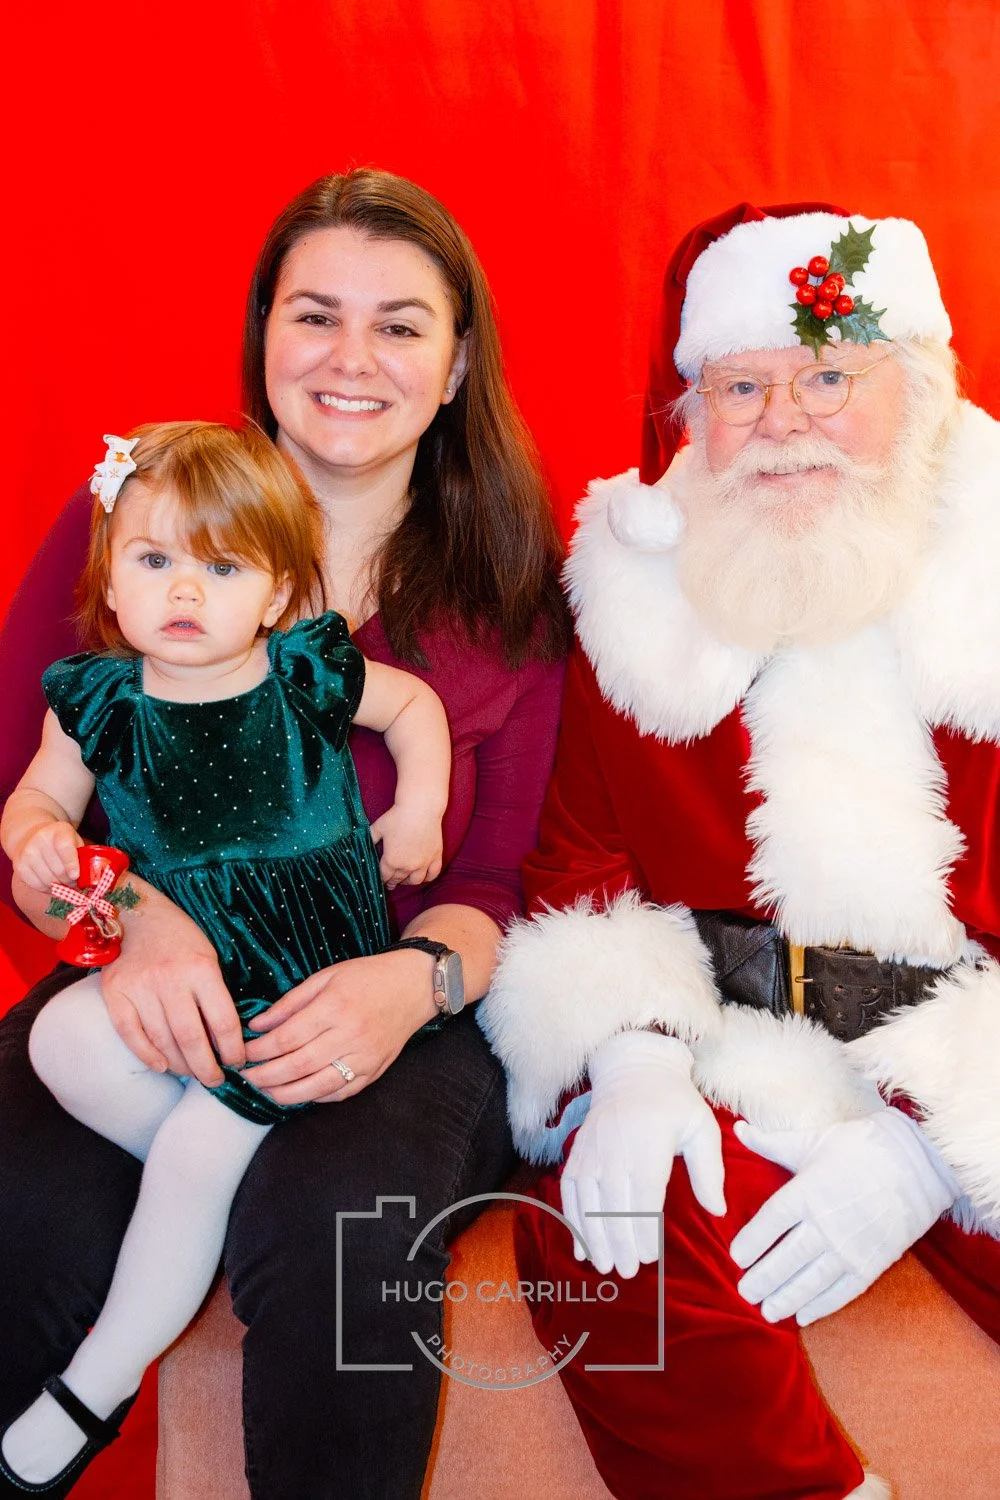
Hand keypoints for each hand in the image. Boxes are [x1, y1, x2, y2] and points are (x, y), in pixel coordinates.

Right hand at [12, 820, 82, 890]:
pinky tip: (53, 884)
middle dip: (70, 881)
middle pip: (58, 870)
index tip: (76, 875)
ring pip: (48, 881)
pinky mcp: (19, 866)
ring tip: (65, 883)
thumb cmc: (60, 842)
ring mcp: (27, 853)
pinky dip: (48, 889)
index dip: (71, 863)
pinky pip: (37, 886)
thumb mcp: (74, 840)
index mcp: (59, 831)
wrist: (31, 835)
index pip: (64, 848)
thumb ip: (82, 855)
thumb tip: (90, 878)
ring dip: (60, 887)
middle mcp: (40, 840)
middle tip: (75, 882)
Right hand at [100, 883, 244, 1085]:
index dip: (234, 1050)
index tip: (238, 1063)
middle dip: (207, 1068)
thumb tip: (230, 1040)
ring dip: (180, 1065)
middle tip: (215, 1080)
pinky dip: (146, 1055)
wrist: (137, 915)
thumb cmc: (181, 939)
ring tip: (192, 1073)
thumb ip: (216, 994)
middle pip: (191, 1038)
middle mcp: (170, 979)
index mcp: (202, 969)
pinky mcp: (115, 992)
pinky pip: (130, 1033)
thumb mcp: (210, 958)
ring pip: (162, 1041)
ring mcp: (140, 986)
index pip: (224, 1022)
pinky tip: (161, 1066)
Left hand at [242, 947, 436, 1102]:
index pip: (287, 1037)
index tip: (244, 1052)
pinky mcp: (375, 1070)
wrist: (413, 987)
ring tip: (267, 1090)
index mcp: (335, 1006)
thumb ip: (290, 1003)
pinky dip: (316, 1097)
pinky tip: (299, 1092)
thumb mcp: (325, 977)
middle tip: (247, 1076)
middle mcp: (350, 1034)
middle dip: (266, 1075)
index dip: (260, 1049)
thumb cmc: (367, 977)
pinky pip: (341, 1092)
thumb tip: (257, 1026)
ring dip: (286, 1093)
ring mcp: (365, 1056)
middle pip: (298, 1065)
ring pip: (318, 1086)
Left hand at [368, 804, 443, 888]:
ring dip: (409, 882)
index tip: (380, 880)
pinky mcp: (435, 857)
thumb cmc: (397, 817)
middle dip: (393, 882)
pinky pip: (433, 874)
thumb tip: (362, 843)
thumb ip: (370, 839)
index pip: (384, 876)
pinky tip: (423, 876)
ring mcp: (423, 863)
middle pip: (399, 879)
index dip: (381, 879)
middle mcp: (407, 866)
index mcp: (391, 860)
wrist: (421, 808)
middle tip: (391, 883)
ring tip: (406, 879)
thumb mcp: (378, 828)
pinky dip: (428, 878)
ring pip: (416, 881)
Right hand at [561, 1030, 725, 1278]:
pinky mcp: (578, 1152)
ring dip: (593, 1236)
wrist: (632, 1068)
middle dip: (619, 1242)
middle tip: (628, 1272)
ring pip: (588, 1201)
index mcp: (649, 1144)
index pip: (644, 1194)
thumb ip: (709, 1170)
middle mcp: (616, 1148)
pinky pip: (570, 1189)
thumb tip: (718, 1211)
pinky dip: (571, 1218)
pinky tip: (580, 1245)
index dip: (643, 1228)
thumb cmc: (673, 1101)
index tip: (650, 1257)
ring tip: (604, 1266)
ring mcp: (592, 1150)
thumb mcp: (701, 1126)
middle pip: (613, 1203)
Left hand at [730, 1107, 960, 1325]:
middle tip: (743, 1293)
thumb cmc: (859, 1146)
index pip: (769, 1224)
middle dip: (762, 1280)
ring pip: (809, 1281)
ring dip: (786, 1298)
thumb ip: (770, 1143)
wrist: (918, 1163)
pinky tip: (804, 1316)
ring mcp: (849, 1247)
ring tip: (767, 1312)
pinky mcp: (872, 1263)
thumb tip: (737, 1128)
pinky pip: (842, 1292)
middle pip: (784, 1259)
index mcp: (806, 1192)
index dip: (750, 1243)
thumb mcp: (810, 1141)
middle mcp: (824, 1224)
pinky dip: (821, 1306)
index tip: (735, 1257)